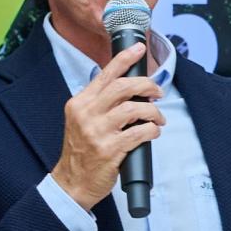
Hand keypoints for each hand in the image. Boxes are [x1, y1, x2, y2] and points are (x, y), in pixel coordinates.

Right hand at [52, 43, 164, 210]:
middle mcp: (87, 113)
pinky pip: (139, 133)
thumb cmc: (81, 152)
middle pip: (122, 86)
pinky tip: (153, 132)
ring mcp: (97, 131)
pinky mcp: (109, 149)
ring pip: (134, 108)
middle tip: (157, 92)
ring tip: (158, 118)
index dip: (125, 58)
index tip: (139, 48)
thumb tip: (129, 89)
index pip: (105, 74)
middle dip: (146, 85)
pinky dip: (152, 130)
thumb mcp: (81, 121)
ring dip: (153, 111)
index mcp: (80, 103)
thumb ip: (99, 104)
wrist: (72, 182)